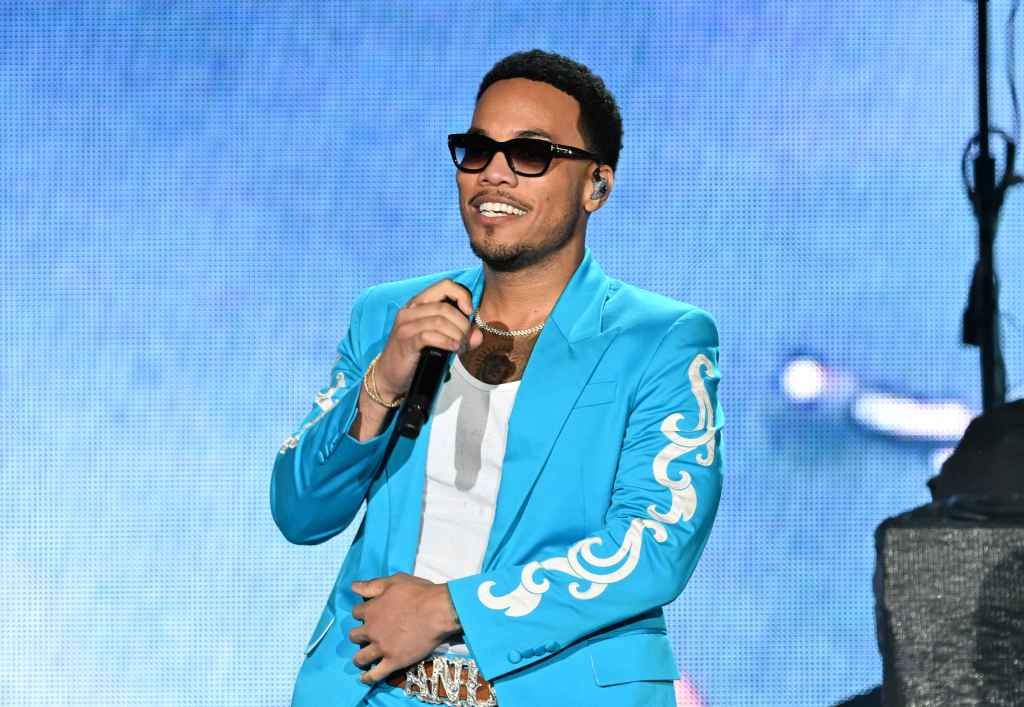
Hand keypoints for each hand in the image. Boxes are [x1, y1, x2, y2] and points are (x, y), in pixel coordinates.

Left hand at [348, 573, 462, 683]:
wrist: (438, 611)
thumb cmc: (419, 593)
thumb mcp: (395, 581)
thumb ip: (373, 585)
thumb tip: (353, 587)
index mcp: (371, 610)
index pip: (356, 613)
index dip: (362, 613)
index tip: (368, 614)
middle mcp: (371, 630)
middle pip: (354, 636)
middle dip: (359, 635)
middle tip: (368, 635)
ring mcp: (381, 648)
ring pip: (360, 657)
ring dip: (359, 657)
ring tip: (362, 658)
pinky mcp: (393, 661)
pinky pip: (374, 674)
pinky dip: (367, 678)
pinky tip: (364, 678)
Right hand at [373, 279, 482, 402]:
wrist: (390, 375)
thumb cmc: (416, 355)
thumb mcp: (441, 342)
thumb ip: (461, 336)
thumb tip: (478, 335)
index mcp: (419, 303)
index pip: (444, 285)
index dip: (462, 296)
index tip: (469, 313)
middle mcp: (410, 310)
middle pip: (445, 307)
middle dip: (462, 325)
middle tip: (463, 341)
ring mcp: (406, 325)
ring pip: (440, 321)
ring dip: (456, 335)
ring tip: (458, 347)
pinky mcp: (405, 341)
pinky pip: (430, 335)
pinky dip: (446, 342)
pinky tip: (451, 349)